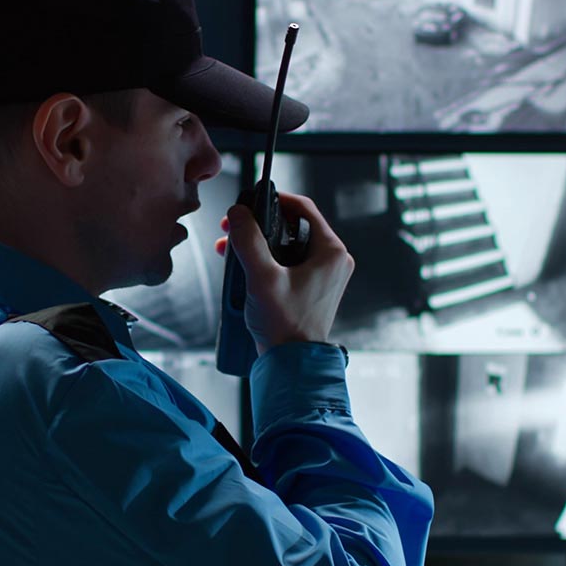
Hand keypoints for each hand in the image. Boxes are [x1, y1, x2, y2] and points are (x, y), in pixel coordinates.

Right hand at [218, 191, 352, 352]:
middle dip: (260, 225)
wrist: (292, 365)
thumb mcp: (262, 278)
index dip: (273, 200)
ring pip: (288, 244)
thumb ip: (248, 241)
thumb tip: (239, 213)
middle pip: (293, 225)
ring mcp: (324, 275)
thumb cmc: (285, 327)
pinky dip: (267, 260)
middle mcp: (332, 261)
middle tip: (234, 229)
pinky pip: (288, 262)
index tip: (249, 202)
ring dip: (259, 244)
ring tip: (232, 250)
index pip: (303, 208)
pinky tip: (244, 269)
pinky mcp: (312, 288)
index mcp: (331, 252)